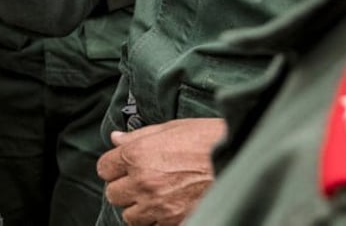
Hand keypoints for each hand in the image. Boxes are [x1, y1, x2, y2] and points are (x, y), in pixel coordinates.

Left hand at [97, 118, 225, 225]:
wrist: (241, 160)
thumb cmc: (208, 139)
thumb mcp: (172, 128)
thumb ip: (139, 136)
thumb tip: (116, 138)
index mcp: (137, 155)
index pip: (104, 168)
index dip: (114, 166)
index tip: (124, 166)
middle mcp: (143, 182)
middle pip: (113, 194)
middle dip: (124, 188)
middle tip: (141, 181)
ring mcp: (158, 206)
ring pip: (130, 216)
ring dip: (139, 207)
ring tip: (157, 196)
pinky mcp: (175, 221)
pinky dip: (158, 220)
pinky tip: (170, 206)